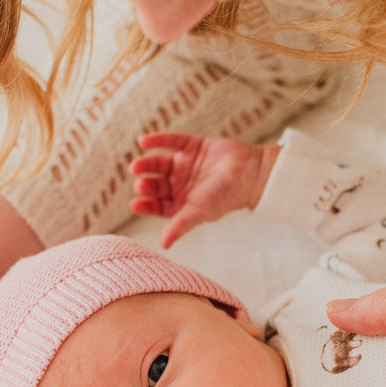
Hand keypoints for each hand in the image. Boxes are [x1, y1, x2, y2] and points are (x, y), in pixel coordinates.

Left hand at [129, 132, 278, 247]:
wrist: (250, 172)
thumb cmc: (226, 197)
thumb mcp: (200, 212)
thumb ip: (181, 225)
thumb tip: (164, 245)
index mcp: (182, 202)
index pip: (157, 205)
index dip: (145, 205)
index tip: (135, 204)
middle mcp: (180, 184)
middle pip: (156, 184)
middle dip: (146, 184)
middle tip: (140, 184)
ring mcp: (185, 164)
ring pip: (159, 163)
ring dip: (147, 163)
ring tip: (136, 165)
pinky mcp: (192, 146)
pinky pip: (171, 141)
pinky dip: (157, 140)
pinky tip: (144, 141)